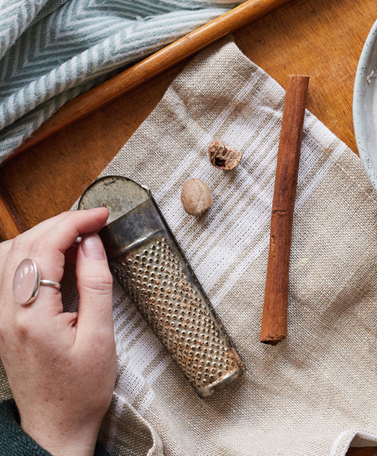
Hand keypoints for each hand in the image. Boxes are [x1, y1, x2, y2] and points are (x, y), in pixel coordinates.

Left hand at [0, 209, 115, 455]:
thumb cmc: (81, 391)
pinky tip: (56, 256)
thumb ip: (94, 286)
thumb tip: (92, 244)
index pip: (44, 249)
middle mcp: (6, 314)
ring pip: (9, 254)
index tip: (102, 215)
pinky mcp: (2, 322)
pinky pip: (8, 272)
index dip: (74, 223)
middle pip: (22, 245)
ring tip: (77, 233)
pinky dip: (31, 253)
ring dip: (42, 234)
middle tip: (95, 219)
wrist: (54, 427)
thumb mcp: (100, 337)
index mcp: (31, 318)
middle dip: (59, 223)